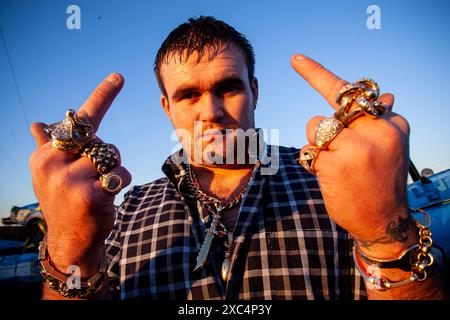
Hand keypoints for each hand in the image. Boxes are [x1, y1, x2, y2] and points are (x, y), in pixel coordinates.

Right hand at [29, 73, 131, 274]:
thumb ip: (48, 147)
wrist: (70, 242)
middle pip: (100, 140)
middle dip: (105, 155)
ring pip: (113, 156)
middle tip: (94, 175)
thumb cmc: (64, 201)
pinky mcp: (90, 195)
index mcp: (44, 155)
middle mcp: (52, 164)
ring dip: (114, 171)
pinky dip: (121, 183)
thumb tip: (35, 123)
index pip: (75, 123)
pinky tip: (105, 198)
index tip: (119, 76)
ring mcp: (70, 180)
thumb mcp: (51, 173)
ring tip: (98, 187)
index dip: (102, 96)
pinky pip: (121, 174)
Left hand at [292, 55, 414, 257]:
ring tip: (337, 165)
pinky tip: (329, 177)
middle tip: (338, 151)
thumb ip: (379, 121)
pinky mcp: (335, 165)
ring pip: (315, 127)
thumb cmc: (381, 181)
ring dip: (318, 145)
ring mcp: (356, 148)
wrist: (384, 222)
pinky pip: (309, 150)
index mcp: (392, 123)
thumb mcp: (390, 147)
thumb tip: (386, 95)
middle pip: (330, 111)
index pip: (355, 94)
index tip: (295, 59)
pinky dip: (312, 162)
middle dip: (326, 129)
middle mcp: (377, 131)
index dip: (318, 74)